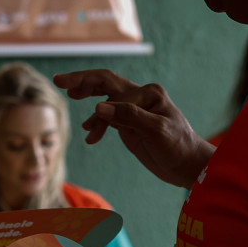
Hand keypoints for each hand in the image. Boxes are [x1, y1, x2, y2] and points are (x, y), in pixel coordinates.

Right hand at [52, 69, 214, 187]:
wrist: (188, 166)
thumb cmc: (178, 146)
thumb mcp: (156, 131)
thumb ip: (129, 117)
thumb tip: (98, 108)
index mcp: (148, 93)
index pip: (116, 95)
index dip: (103, 111)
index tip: (92, 130)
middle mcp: (141, 96)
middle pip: (106, 82)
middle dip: (83, 80)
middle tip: (59, 80)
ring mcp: (134, 110)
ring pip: (105, 96)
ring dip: (87, 95)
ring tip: (69, 93)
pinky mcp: (130, 124)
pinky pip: (108, 116)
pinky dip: (96, 121)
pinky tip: (88, 132)